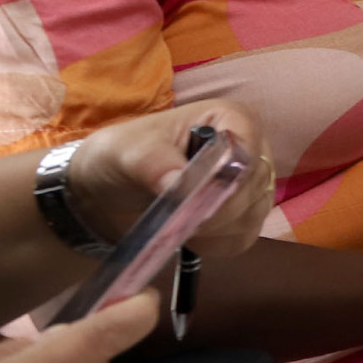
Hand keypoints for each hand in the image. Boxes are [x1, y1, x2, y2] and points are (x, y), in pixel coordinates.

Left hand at [67, 100, 276, 257]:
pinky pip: (245, 237)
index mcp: (230, 118)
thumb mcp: (128, 152)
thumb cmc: (122, 156)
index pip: (248, 153)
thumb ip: (154, 163)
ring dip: (212, 229)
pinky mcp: (247, 215)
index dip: (223, 180)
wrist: (110, 188)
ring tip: (178, 218)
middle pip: (252, 188)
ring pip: (252, 215)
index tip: (190, 199)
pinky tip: (190, 232)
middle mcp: (251, 147)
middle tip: (175, 212)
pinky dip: (216, 243)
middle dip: (213, 209)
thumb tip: (179, 182)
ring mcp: (252, 183)